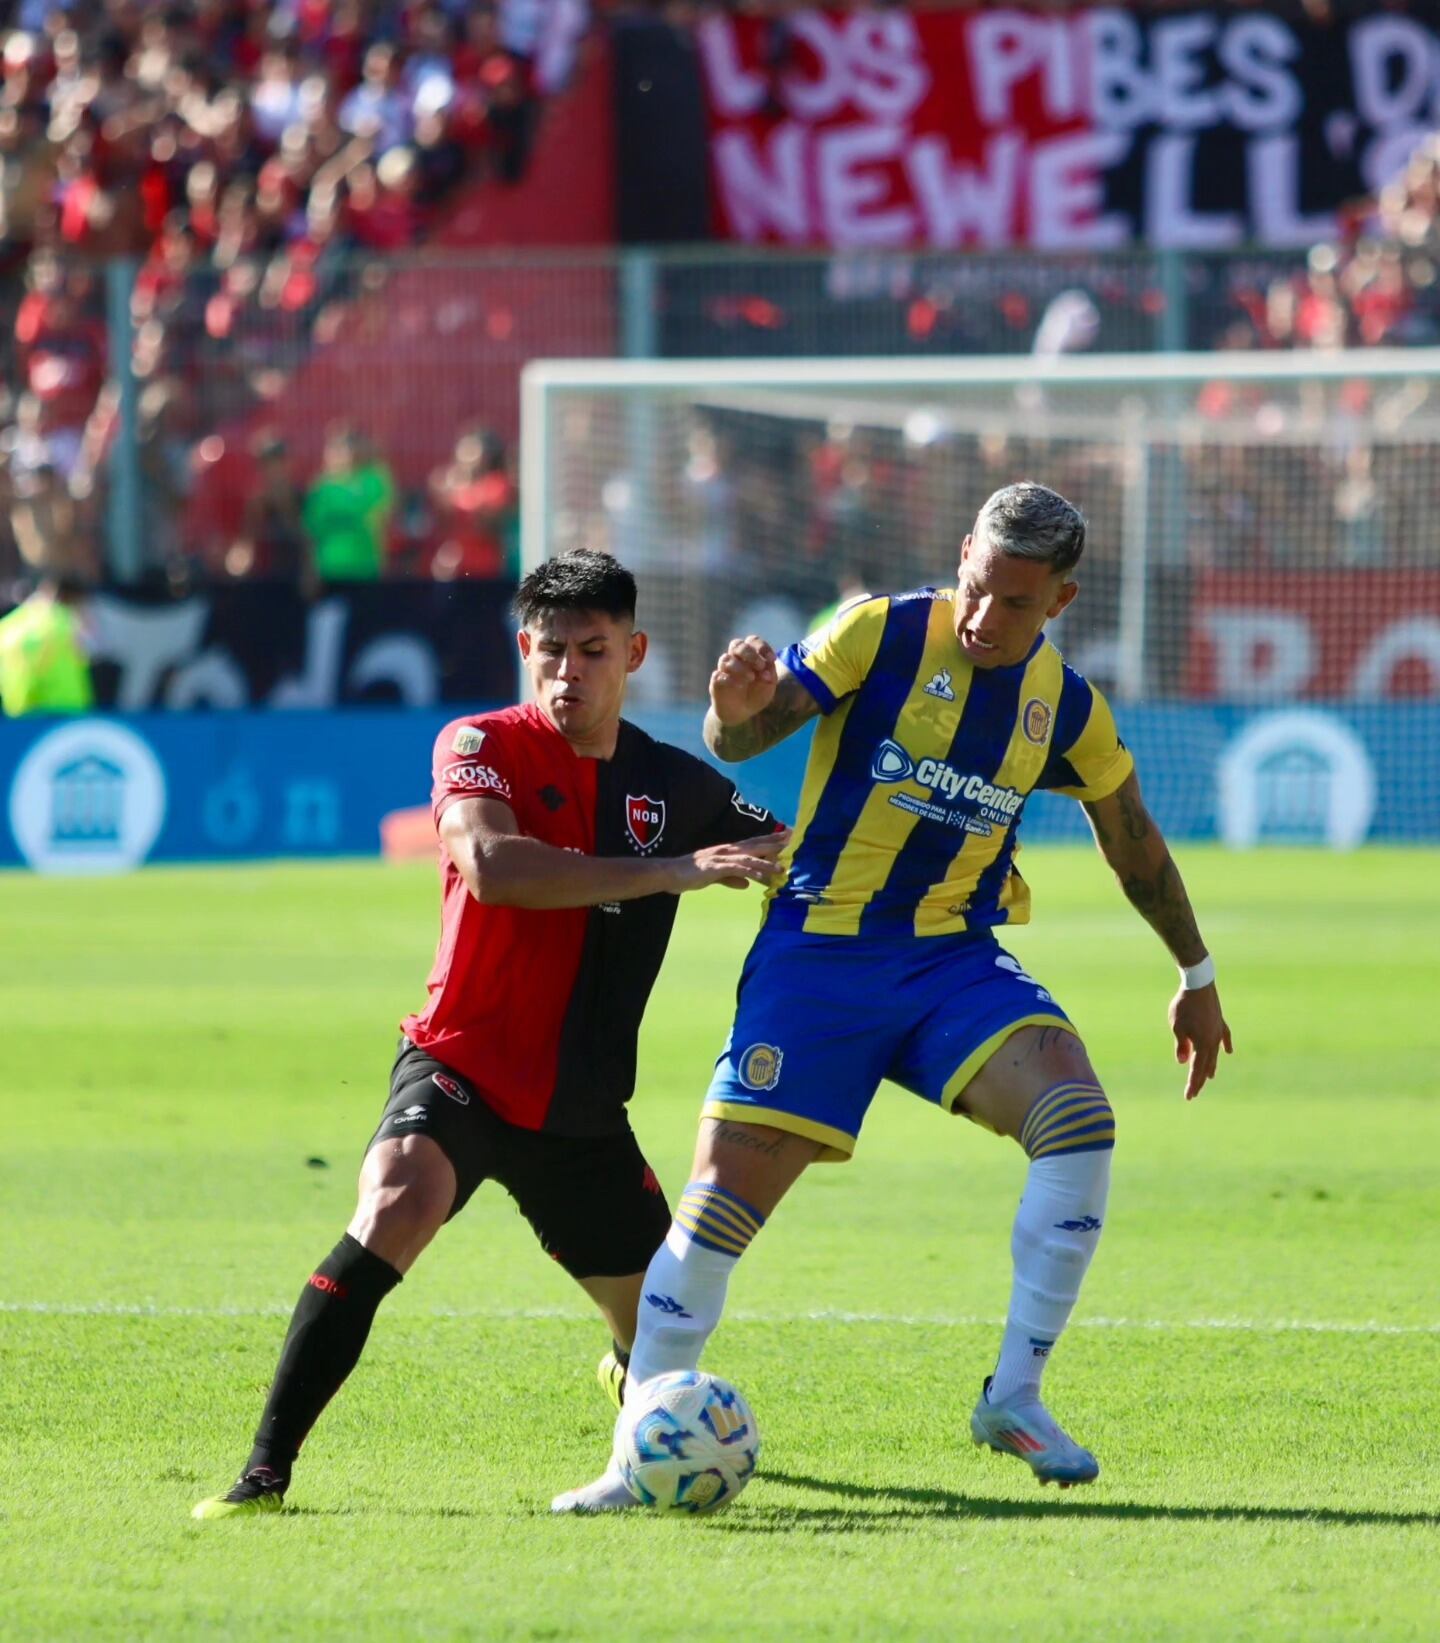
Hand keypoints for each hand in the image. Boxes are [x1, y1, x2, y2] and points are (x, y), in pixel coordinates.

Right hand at [666, 829, 789, 893]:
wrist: (670, 873)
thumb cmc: (690, 874)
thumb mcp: (715, 877)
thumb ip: (731, 879)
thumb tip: (746, 884)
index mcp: (726, 851)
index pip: (751, 843)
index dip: (768, 840)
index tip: (785, 838)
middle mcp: (726, 851)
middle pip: (754, 845)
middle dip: (773, 844)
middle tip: (791, 840)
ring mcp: (720, 858)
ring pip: (748, 858)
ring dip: (765, 863)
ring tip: (781, 868)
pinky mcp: (715, 868)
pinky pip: (735, 869)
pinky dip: (749, 872)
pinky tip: (760, 878)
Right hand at [710, 636, 777, 725]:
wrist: (742, 712)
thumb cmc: (756, 694)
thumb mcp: (768, 684)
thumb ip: (769, 673)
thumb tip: (766, 666)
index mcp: (749, 654)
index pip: (752, 641)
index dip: (762, 647)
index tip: (772, 659)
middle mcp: (734, 658)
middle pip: (736, 645)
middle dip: (750, 654)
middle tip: (760, 666)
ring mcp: (724, 669)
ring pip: (726, 659)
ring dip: (740, 667)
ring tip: (751, 678)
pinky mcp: (716, 682)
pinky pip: (718, 675)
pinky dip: (729, 679)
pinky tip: (739, 686)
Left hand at [1169, 984, 1232, 1100]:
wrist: (1199, 984)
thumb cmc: (1184, 1005)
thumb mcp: (1177, 1026)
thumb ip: (1181, 1044)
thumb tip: (1182, 1061)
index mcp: (1202, 1044)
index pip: (1196, 1069)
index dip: (1192, 1083)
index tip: (1189, 1097)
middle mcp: (1213, 1041)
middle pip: (1206, 1065)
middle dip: (1199, 1079)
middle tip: (1194, 1092)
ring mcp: (1218, 1031)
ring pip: (1215, 1053)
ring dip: (1211, 1065)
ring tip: (1209, 1077)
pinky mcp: (1219, 1021)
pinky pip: (1224, 1037)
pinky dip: (1225, 1045)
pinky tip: (1228, 1052)